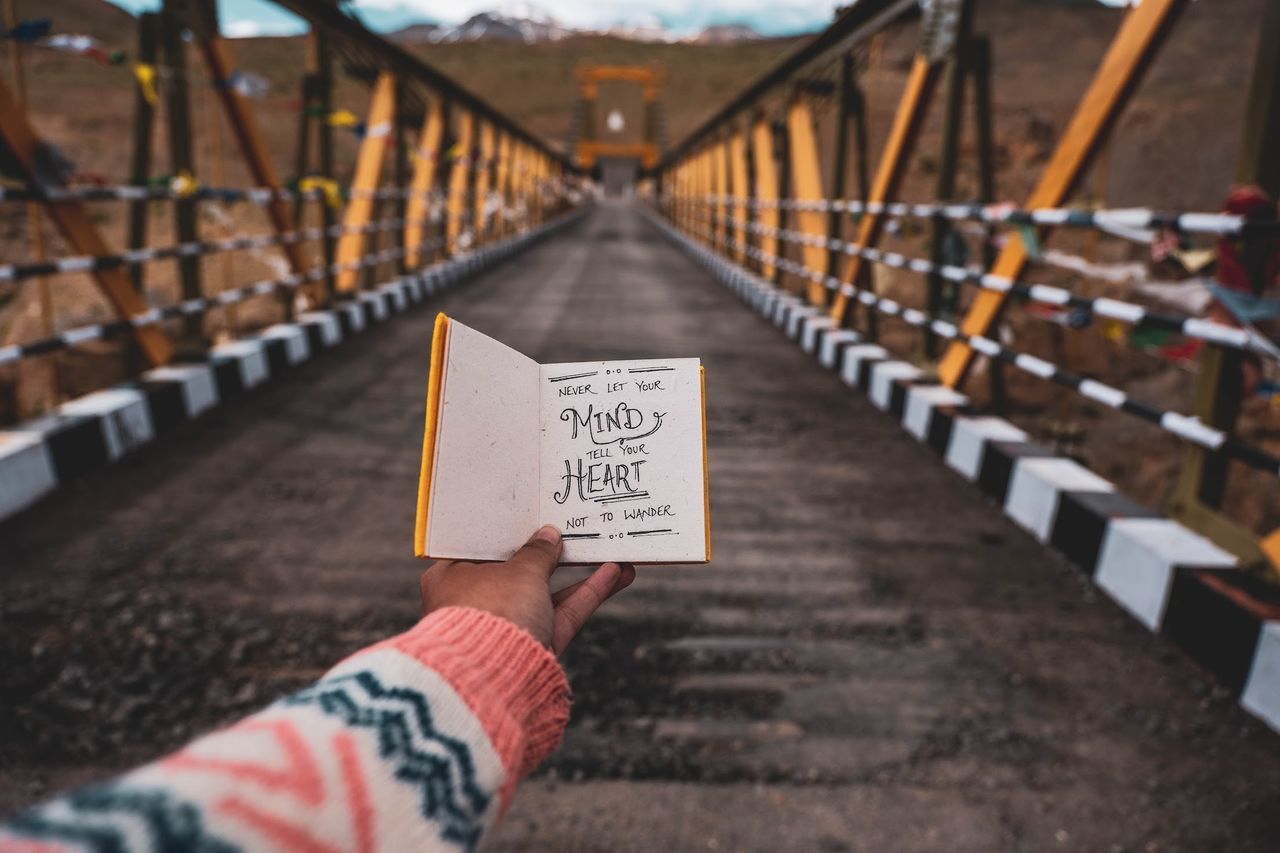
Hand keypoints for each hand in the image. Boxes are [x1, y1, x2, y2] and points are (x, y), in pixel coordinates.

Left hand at [419, 525, 635, 653]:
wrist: (496, 678)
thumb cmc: (493, 610)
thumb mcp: (519, 571)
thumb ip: (537, 552)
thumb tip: (549, 536)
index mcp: (450, 578)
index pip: (482, 550)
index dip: (510, 534)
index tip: (534, 518)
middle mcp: (475, 604)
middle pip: (519, 573)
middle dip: (552, 556)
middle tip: (574, 533)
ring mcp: (505, 627)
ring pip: (547, 595)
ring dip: (580, 576)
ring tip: (611, 554)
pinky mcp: (532, 647)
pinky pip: (561, 615)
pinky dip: (585, 596)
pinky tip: (616, 575)